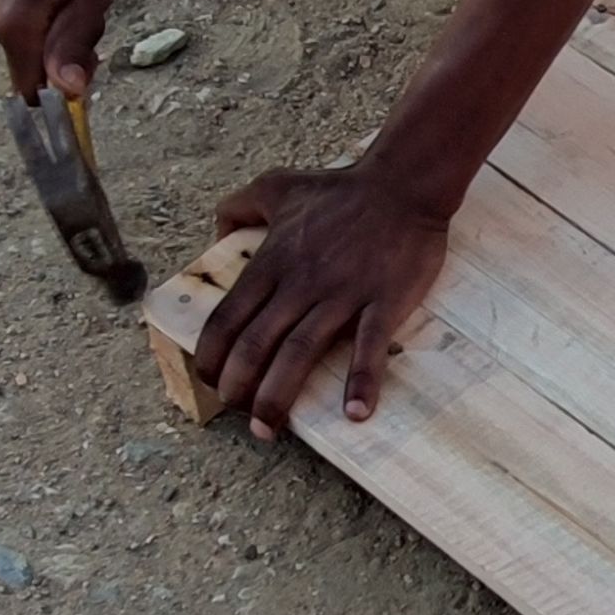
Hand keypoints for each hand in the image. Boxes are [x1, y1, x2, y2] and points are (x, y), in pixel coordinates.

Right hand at [0, 0, 117, 99]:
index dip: (64, 91)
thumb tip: (69, 91)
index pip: (33, 91)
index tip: (87, 66)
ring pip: (29, 43)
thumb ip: (78, 41)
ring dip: (55, 26)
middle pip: (37, 66)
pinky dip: (38, 12)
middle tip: (84, 5)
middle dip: (67, 49)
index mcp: (16, 25)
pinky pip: (16, 24)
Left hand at [193, 165, 450, 440]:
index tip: (211, 381)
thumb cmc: (342, 188)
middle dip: (239, 387)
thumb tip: (216, 232)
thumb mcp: (280, 185)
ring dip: (279, 397)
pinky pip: (368, 347)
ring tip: (269, 429)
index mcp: (273, 261)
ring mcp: (342, 295)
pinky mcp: (383, 302)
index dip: (212, 356)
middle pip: (256, 345)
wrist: (404, 185)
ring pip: (299, 353)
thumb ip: (240, 206)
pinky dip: (362, 382)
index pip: (228, 319)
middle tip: (238, 415)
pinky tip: (355, 413)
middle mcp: (300, 283)